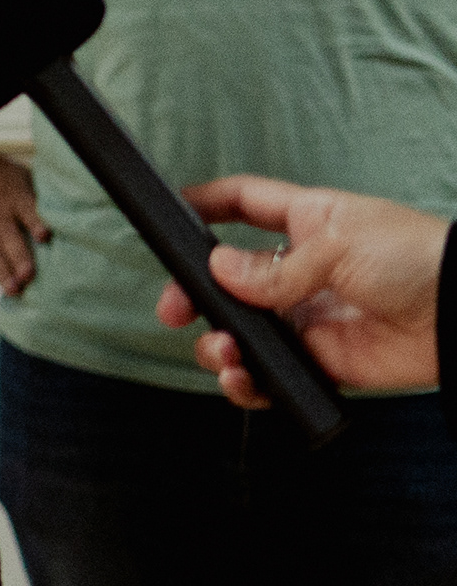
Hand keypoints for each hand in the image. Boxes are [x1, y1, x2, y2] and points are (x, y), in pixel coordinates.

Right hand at [154, 174, 447, 405]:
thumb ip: (273, 266)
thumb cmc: (415, 258)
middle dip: (193, 295)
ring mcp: (311, 316)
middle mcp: (302, 270)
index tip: (169, 212)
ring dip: (220, 345)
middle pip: (228, 279)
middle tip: (173, 312)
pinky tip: (243, 379)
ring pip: (245, 332)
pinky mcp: (325, 360)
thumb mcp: (336, 244)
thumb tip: (220, 271)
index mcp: (308, 223)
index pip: (246, 205)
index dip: (207, 204)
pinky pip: (275, 374)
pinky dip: (251, 382)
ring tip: (223, 352)